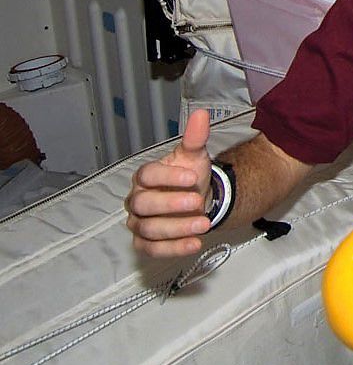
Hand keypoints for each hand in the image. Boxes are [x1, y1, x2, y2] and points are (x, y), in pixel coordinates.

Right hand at [126, 108, 213, 257]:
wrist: (195, 198)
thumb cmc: (188, 176)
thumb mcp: (194, 156)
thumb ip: (195, 138)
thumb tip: (201, 114)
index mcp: (146, 176)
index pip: (147, 175)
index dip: (168, 176)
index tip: (194, 176)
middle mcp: (137, 200)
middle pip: (143, 204)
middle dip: (171, 204)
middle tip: (198, 202)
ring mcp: (140, 223)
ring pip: (149, 229)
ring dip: (177, 228)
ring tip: (204, 224)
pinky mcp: (146, 242)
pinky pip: (152, 249)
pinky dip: (173, 249)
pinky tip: (194, 244)